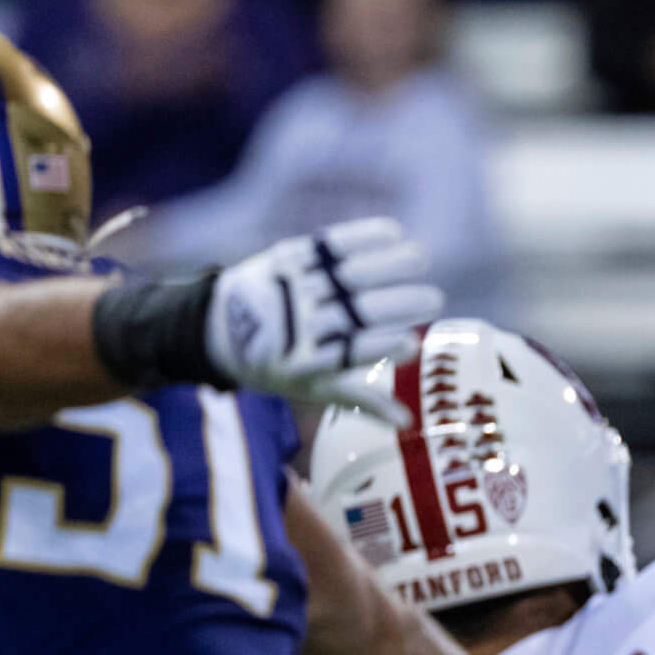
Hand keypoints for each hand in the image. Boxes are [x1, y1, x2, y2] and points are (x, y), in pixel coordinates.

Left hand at [205, 219, 440, 423]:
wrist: (219, 328)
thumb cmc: (282, 365)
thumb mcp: (313, 389)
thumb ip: (361, 400)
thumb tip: (408, 421)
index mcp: (305, 361)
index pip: (347, 353)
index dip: (379, 349)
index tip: (412, 345)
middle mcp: (297, 323)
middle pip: (351, 312)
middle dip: (395, 305)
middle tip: (435, 300)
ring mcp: (292, 287)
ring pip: (344, 275)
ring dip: (386, 264)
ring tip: (421, 258)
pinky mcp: (287, 258)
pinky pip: (327, 246)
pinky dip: (361, 237)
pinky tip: (393, 232)